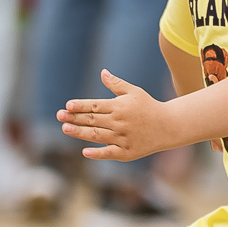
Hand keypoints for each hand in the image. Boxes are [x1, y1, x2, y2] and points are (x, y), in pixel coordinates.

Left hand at [59, 68, 173, 161]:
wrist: (168, 126)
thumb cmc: (149, 107)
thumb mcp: (134, 92)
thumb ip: (116, 84)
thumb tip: (102, 73)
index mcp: (120, 107)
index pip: (95, 106)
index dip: (81, 106)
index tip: (67, 106)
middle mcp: (120, 123)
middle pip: (93, 120)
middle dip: (74, 118)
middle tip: (59, 116)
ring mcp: (123, 138)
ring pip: (97, 136)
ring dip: (80, 133)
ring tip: (65, 129)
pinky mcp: (127, 152)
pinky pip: (110, 153)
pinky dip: (97, 153)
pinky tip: (84, 151)